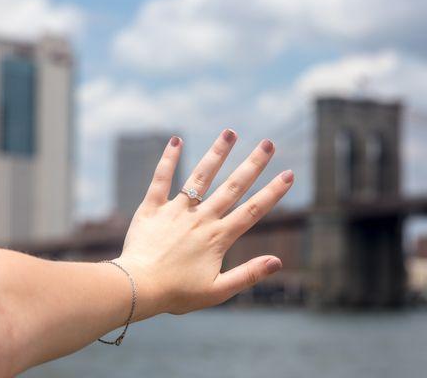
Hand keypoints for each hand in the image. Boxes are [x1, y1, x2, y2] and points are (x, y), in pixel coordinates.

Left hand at [115, 129, 293, 317]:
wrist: (138, 289)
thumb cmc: (177, 294)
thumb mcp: (218, 291)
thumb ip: (248, 275)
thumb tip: (278, 262)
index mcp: (218, 237)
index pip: (252, 210)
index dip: (273, 192)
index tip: (288, 174)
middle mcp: (200, 218)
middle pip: (232, 187)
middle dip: (252, 164)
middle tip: (268, 143)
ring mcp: (176, 211)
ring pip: (200, 177)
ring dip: (217, 154)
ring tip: (230, 132)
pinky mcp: (152, 208)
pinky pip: (161, 180)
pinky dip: (168, 160)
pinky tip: (176, 140)